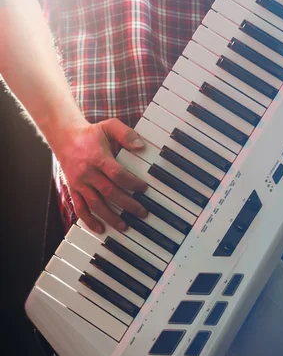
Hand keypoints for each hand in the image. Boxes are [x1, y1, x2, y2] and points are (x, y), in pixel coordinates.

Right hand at [56, 118, 148, 233]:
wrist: (65, 137)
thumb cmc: (91, 134)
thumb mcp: (109, 126)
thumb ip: (126, 134)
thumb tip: (141, 146)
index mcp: (98, 157)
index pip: (117, 174)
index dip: (131, 183)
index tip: (144, 188)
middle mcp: (87, 172)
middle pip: (109, 192)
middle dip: (127, 204)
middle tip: (142, 212)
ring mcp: (79, 183)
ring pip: (95, 204)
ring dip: (110, 217)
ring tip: (124, 226)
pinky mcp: (73, 189)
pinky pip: (80, 208)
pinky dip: (89, 220)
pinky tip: (100, 228)